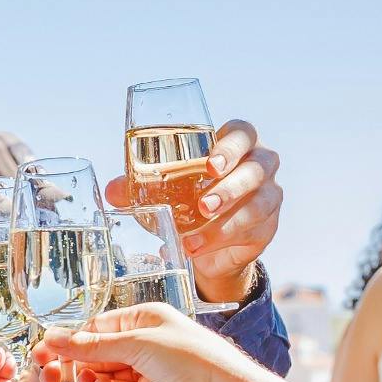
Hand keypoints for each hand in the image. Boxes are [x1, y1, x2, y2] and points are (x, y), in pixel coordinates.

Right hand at [36, 303, 258, 381]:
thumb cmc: (189, 357)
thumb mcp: (136, 343)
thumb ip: (92, 346)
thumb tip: (54, 338)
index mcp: (145, 318)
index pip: (99, 326)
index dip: (73, 339)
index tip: (49, 349)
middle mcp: (145, 342)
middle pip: (99, 352)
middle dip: (77, 362)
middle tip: (51, 373)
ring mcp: (147, 371)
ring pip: (105, 374)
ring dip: (90, 379)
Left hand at [111, 115, 280, 306]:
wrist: (212, 243)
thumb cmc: (190, 199)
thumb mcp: (167, 190)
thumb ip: (140, 186)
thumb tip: (112, 191)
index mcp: (237, 144)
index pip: (243, 133)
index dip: (231, 146)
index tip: (211, 165)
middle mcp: (260, 165)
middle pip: (257, 167)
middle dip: (230, 187)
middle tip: (203, 205)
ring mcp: (269, 196)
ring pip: (258, 203)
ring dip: (225, 222)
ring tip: (193, 237)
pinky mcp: (268, 226)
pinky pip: (253, 231)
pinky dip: (222, 242)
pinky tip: (197, 248)